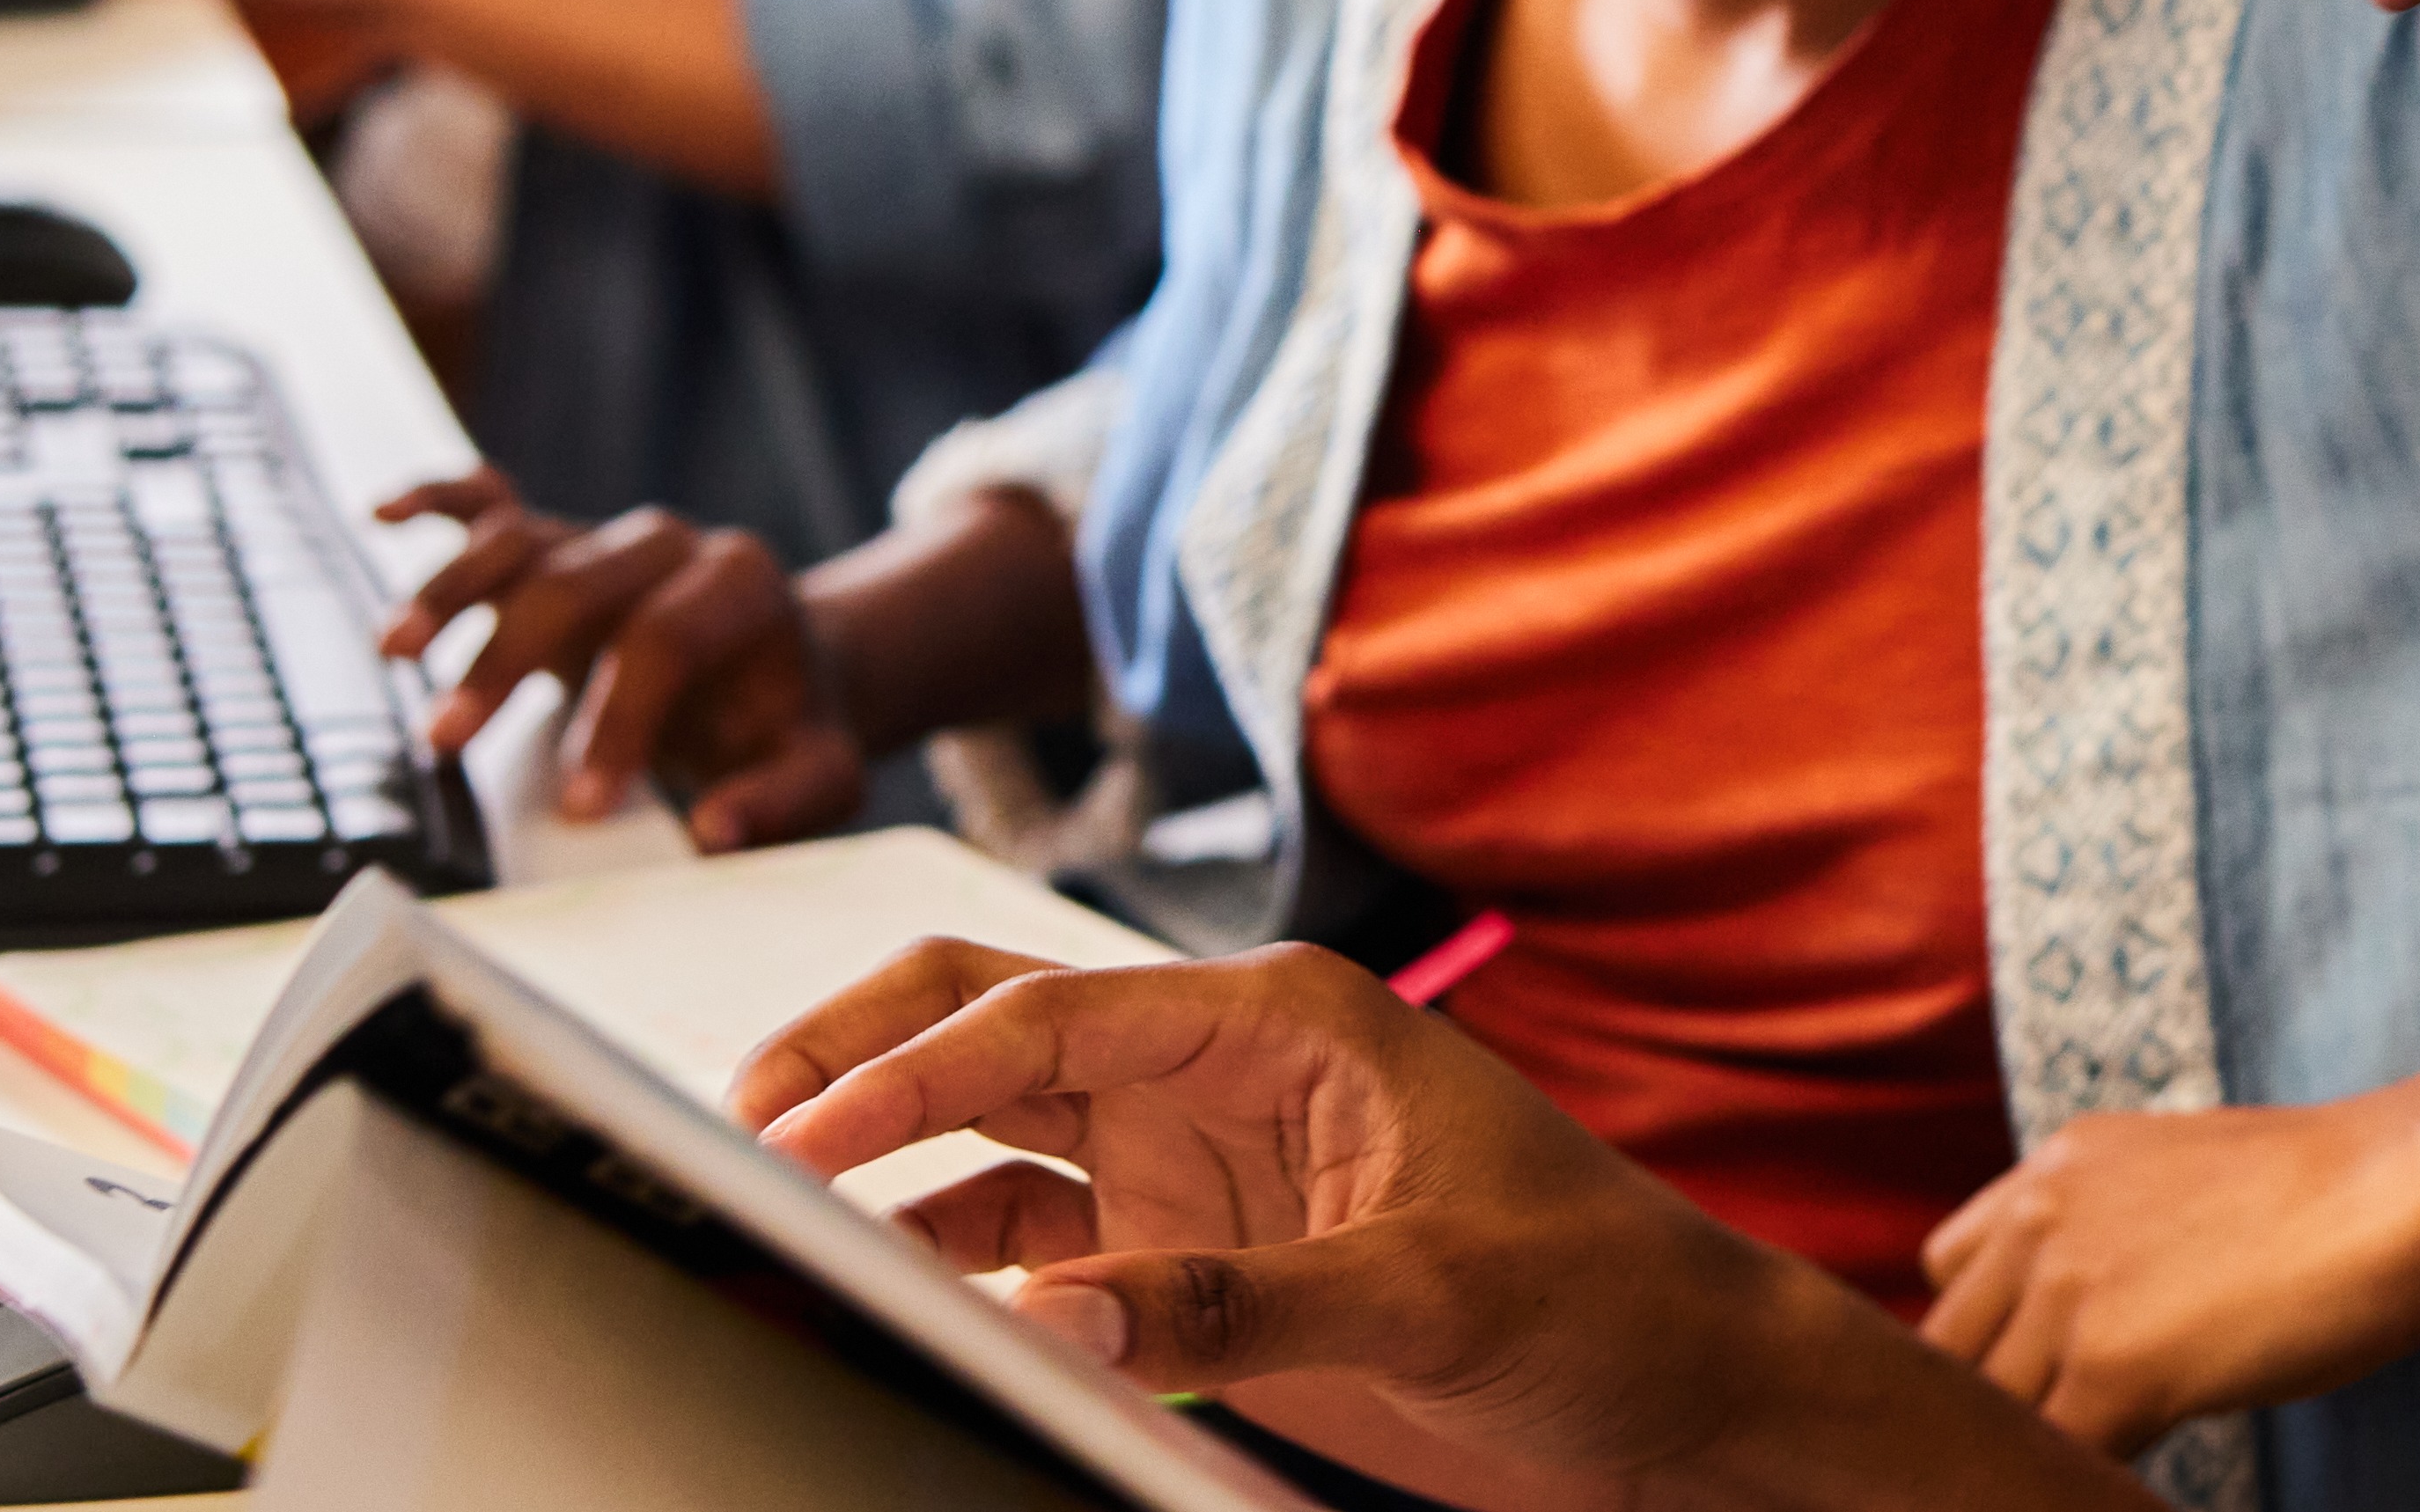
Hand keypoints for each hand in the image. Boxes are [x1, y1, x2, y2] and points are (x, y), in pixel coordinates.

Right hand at [363, 468, 857, 847]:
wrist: (783, 671)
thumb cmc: (788, 729)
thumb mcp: (821, 773)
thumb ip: (782, 801)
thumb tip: (715, 830)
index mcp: (741, 584)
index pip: (663, 637)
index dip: (615, 719)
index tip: (577, 805)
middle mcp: (670, 544)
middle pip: (573, 585)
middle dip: (503, 661)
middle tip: (444, 741)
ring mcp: (605, 539)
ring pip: (519, 541)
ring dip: (451, 591)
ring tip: (394, 653)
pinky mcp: (557, 545)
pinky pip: (492, 502)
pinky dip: (440, 501)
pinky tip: (383, 513)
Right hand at [734, 945, 2141, 1510]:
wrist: (1683, 1404)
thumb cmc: (1603, 1299)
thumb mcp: (1428, 1293)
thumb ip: (1237, 1309)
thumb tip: (1062, 1314)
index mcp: (1276, 1022)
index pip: (1041, 1014)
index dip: (904, 1068)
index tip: (794, 1133)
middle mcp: (1214, 1075)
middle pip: (988, 1032)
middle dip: (857, 1062)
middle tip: (736, 1117)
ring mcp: (1193, 1172)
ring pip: (990, 1149)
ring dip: (891, 1181)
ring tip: (780, 1227)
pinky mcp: (1194, 1267)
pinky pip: (1037, 1252)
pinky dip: (955, 1271)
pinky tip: (887, 1296)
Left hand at [1914, 1028, 2419, 1457]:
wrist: (2405, 1186)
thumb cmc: (2333, 1194)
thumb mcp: (2185, 1175)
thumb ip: (2116, 1233)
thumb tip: (2114, 1312)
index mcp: (2053, 1170)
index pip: (1950, 1276)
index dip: (1985, 1344)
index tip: (2026, 1389)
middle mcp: (2039, 1221)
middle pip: (1948, 1349)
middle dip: (1989, 1406)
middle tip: (2036, 1447)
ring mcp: (2069, 1296)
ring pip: (1990, 1412)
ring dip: (2029, 1451)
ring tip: (2078, 1468)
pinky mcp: (2114, 1370)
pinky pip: (2054, 1457)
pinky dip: (2075, 1482)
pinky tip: (2122, 1485)